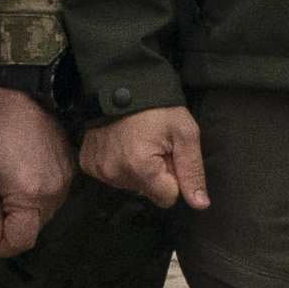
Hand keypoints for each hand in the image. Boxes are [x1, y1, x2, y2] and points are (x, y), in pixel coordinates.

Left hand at [0, 87, 73, 258]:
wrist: (21, 90)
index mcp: (29, 195)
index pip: (19, 242)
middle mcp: (53, 193)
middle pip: (31, 229)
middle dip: (9, 225)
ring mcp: (65, 181)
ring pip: (41, 214)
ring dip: (22, 209)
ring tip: (3, 181)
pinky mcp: (69, 170)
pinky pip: (50, 195)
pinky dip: (34, 193)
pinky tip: (19, 171)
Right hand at [81, 107, 210, 211]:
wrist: (122, 83)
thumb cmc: (157, 107)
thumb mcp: (185, 134)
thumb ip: (192, 171)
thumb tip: (200, 204)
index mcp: (140, 168)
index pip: (167, 198)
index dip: (173, 177)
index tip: (168, 154)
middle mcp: (115, 173)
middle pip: (147, 192)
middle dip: (155, 173)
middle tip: (153, 144)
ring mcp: (98, 169)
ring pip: (129, 184)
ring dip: (137, 168)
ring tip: (136, 140)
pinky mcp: (88, 163)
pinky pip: (111, 175)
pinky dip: (119, 162)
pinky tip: (121, 142)